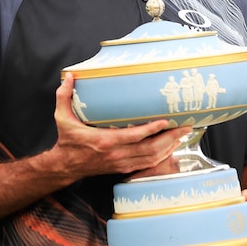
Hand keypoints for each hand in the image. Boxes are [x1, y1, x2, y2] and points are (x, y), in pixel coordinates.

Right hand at [50, 73, 190, 179]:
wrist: (65, 166)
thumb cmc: (68, 141)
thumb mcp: (62, 118)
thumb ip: (64, 96)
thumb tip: (69, 77)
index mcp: (104, 141)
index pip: (133, 136)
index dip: (151, 129)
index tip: (165, 120)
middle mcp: (116, 154)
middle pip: (149, 149)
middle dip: (170, 138)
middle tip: (184, 126)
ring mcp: (121, 163)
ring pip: (152, 158)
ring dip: (169, 147)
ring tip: (182, 134)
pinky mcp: (123, 168)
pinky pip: (147, 164)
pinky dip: (162, 157)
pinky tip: (171, 147)